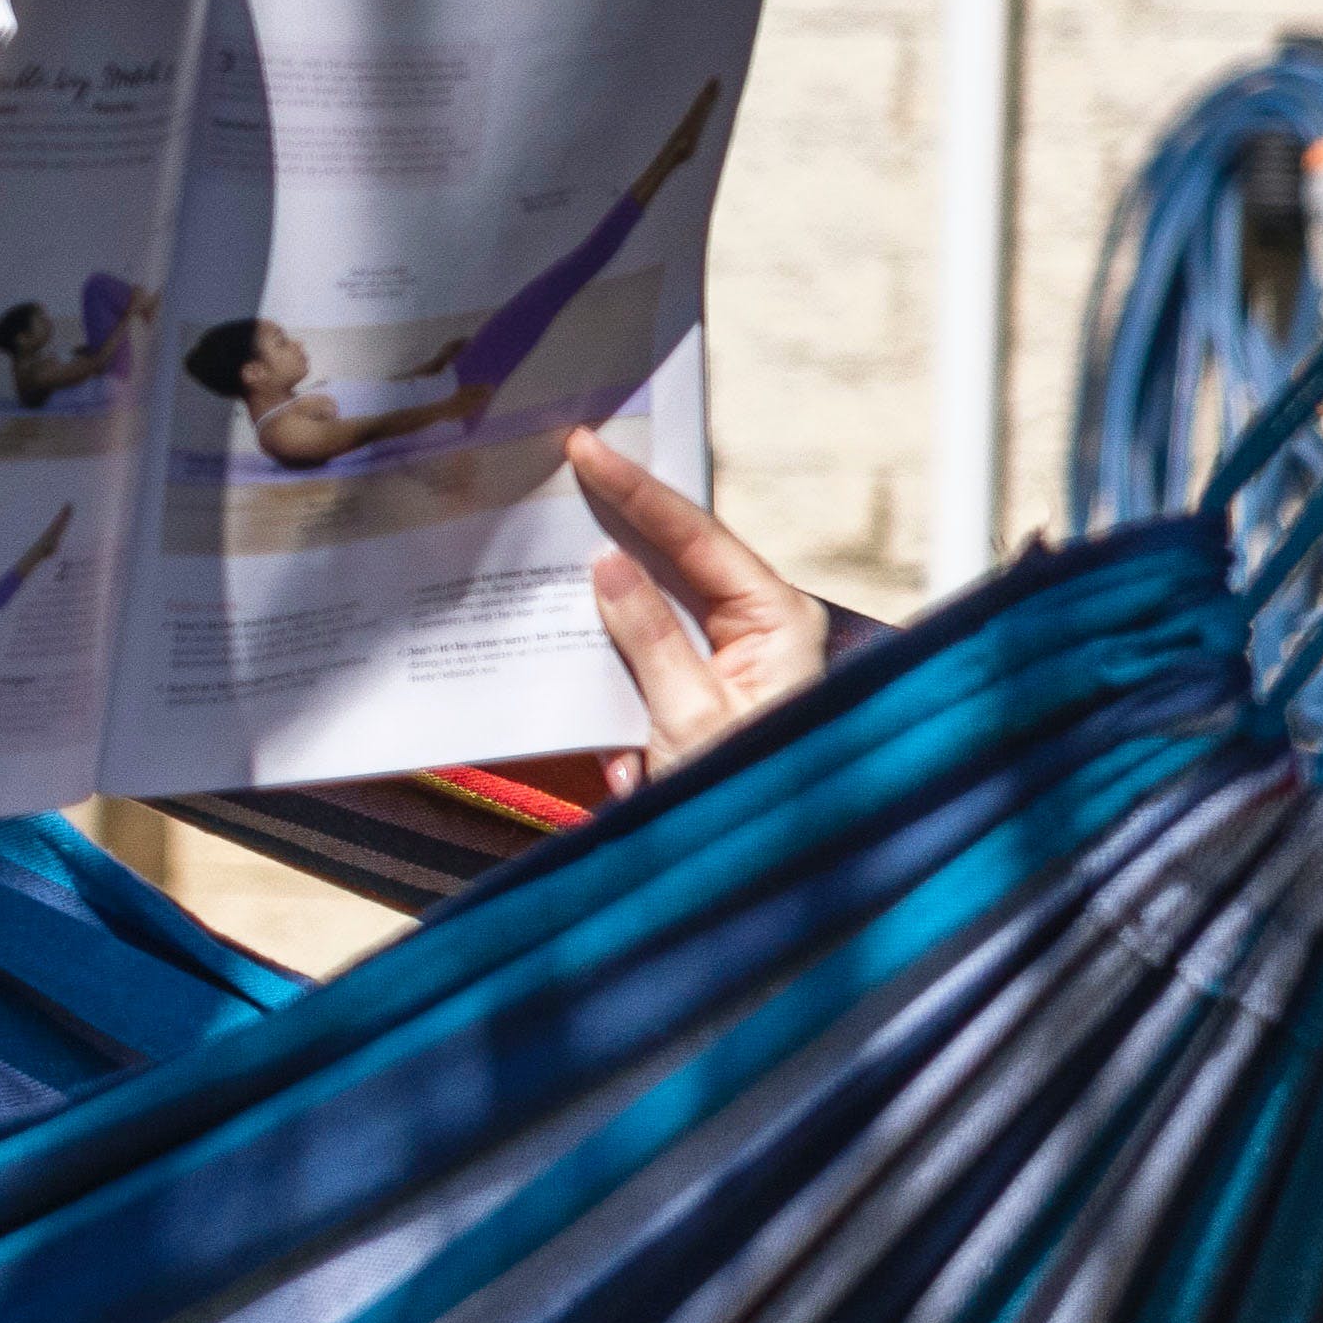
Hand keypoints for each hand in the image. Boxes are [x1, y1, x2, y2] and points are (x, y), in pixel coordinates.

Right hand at [570, 436, 832, 793]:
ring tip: (546, 549)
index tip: (588, 449)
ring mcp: (724, 657)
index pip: (697, 538)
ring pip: (650, 601)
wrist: (763, 873)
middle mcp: (756, 628)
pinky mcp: (692, 689)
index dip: (637, 492)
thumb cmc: (744, 794)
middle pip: (676, 555)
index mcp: (776, 620)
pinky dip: (604, 656)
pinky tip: (571, 651)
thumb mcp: (690, 716)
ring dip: (600, 596)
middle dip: (617, 518)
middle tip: (565, 466)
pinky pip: (638, 652)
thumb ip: (648, 638)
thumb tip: (607, 566)